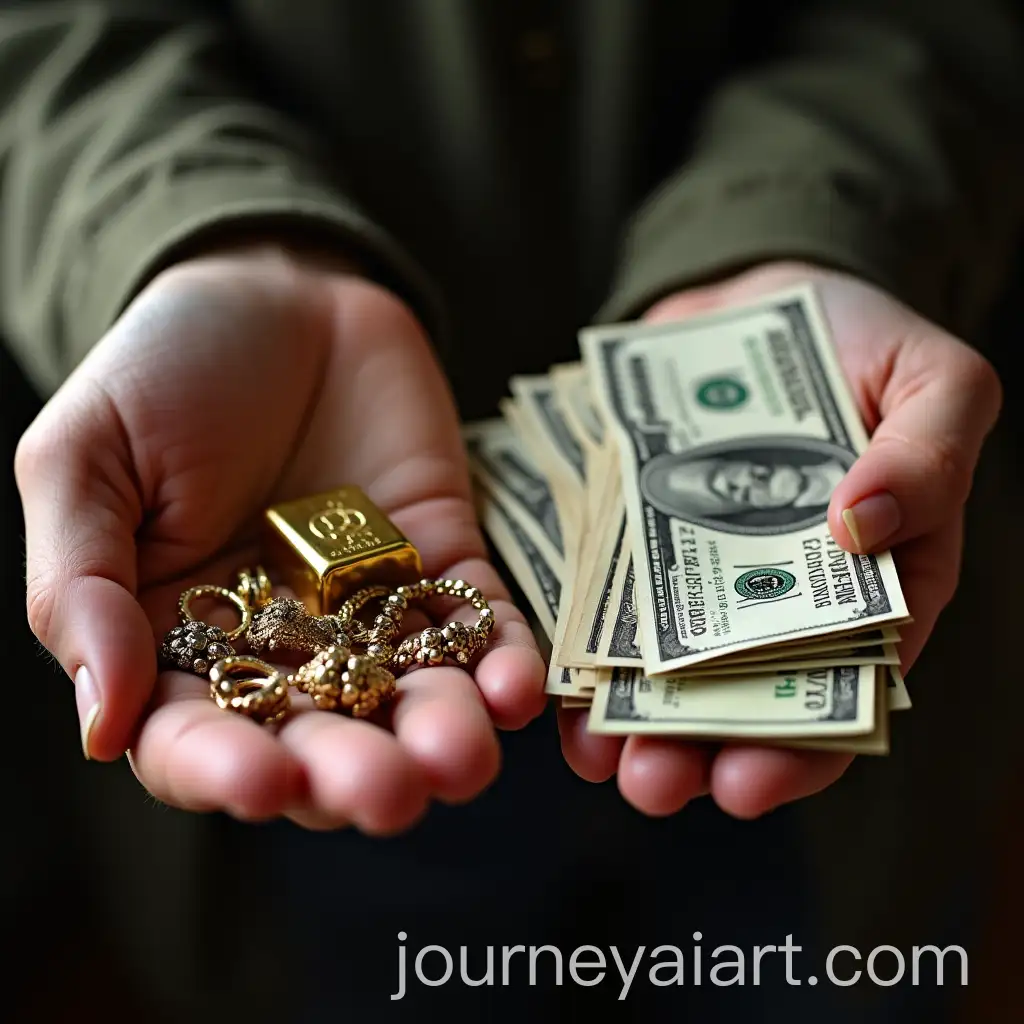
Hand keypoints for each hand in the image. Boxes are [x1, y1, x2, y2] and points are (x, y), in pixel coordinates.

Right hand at [15, 245, 545, 831]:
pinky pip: (479, 623)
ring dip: (442, 735)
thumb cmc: (161, 371)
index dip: (225, 770)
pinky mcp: (443, 562)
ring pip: (410, 698)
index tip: (262, 781)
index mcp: (177, 641)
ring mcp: (370, 610)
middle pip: (320, 737)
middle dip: (354, 772)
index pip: (196, 739)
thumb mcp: (85, 462)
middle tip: (387, 791)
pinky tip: (518, 689)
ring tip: (464, 759)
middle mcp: (283, 647)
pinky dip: (503, 659)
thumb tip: (100, 722)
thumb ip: (80, 587)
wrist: (274, 290)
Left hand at [559, 261, 1001, 818]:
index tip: (748, 783)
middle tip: (651, 785)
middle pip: (740, 697)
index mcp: (870, 583)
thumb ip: (927, 452)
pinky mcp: (629, 533)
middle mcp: (776, 592)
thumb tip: (869, 524)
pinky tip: (548, 679)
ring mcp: (694, 568)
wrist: (755, 295)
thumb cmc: (860, 339)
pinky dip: (577, 637)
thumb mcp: (934, 380)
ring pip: (662, 662)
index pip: (842, 690)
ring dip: (625, 719)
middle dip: (695, 750)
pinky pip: (600, 593)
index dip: (801, 749)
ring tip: (590, 757)